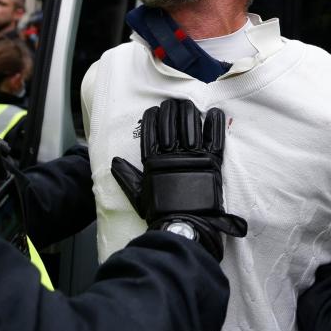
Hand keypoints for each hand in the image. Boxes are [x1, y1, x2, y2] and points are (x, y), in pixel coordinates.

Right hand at [111, 99, 247, 259]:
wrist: (184, 226)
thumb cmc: (159, 213)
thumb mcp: (138, 195)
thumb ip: (126, 177)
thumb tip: (114, 162)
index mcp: (154, 162)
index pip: (150, 131)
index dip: (152, 118)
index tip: (154, 110)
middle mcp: (173, 155)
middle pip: (171, 124)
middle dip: (170, 110)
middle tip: (173, 103)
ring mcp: (193, 157)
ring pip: (191, 125)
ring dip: (189, 111)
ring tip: (188, 104)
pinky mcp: (212, 163)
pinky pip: (215, 138)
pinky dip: (216, 124)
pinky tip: (215, 112)